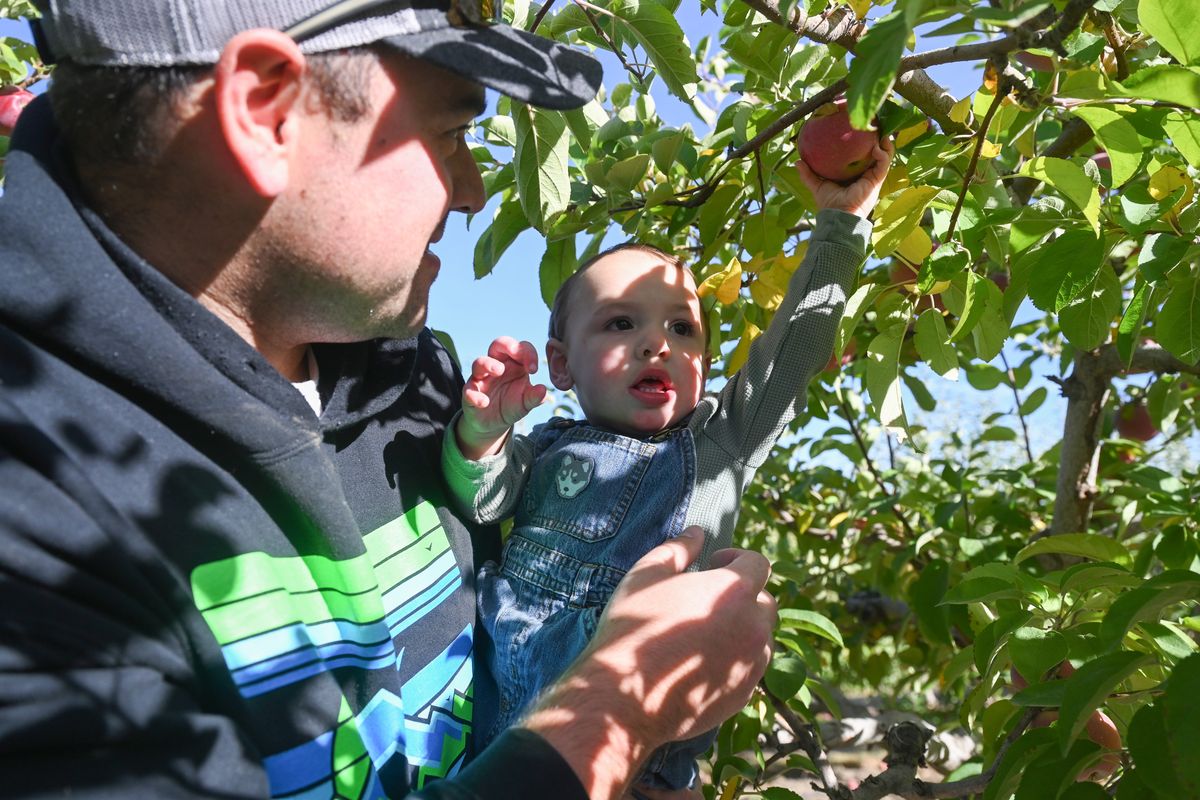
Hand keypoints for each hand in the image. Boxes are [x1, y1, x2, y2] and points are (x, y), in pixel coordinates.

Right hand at [457, 336, 546, 459]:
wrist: (494, 424)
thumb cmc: (511, 406)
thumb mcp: (526, 403)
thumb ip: (535, 397)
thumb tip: (543, 390)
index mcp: (514, 364)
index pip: (521, 348)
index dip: (528, 353)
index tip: (534, 370)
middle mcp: (497, 366)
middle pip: (497, 345)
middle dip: (506, 345)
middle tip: (516, 354)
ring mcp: (481, 378)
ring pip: (479, 362)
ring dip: (488, 364)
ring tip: (499, 371)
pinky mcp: (470, 393)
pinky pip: (468, 390)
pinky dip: (475, 395)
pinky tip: (484, 403)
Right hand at [523, 527, 776, 799]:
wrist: (624, 699)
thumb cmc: (632, 630)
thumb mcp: (646, 576)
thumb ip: (677, 549)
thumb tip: (697, 532)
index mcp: (734, 591)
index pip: (758, 564)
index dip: (737, 558)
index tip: (713, 563)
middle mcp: (753, 627)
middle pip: (764, 601)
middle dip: (742, 594)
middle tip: (706, 598)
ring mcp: (751, 664)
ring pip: (760, 637)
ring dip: (741, 627)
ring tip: (705, 631)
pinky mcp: (743, 694)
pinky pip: (749, 668)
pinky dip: (734, 659)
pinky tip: (701, 662)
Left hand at [797, 136, 894, 217]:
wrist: (838, 216)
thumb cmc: (829, 204)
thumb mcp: (817, 185)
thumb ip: (808, 174)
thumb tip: (797, 161)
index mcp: (856, 174)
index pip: (862, 156)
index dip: (864, 143)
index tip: (860, 129)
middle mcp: (867, 174)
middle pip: (877, 154)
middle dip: (879, 139)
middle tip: (874, 125)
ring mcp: (874, 177)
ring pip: (885, 156)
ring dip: (885, 143)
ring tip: (881, 132)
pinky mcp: (877, 180)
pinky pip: (884, 163)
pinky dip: (883, 154)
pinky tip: (877, 147)